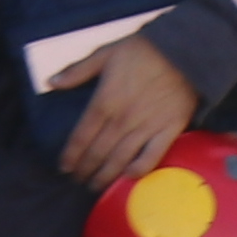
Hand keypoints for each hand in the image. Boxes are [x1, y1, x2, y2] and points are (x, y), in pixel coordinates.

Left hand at [44, 32, 201, 192]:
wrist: (185, 52)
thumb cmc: (143, 51)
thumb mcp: (105, 54)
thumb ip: (77, 71)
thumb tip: (51, 82)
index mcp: (104, 102)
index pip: (81, 136)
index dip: (70, 155)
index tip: (63, 167)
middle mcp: (122, 119)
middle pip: (98, 152)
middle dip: (85, 169)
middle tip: (77, 180)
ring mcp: (146, 127)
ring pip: (120, 159)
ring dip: (106, 176)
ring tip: (95, 186)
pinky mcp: (169, 130)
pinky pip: (152, 156)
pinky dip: (139, 170)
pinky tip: (128, 177)